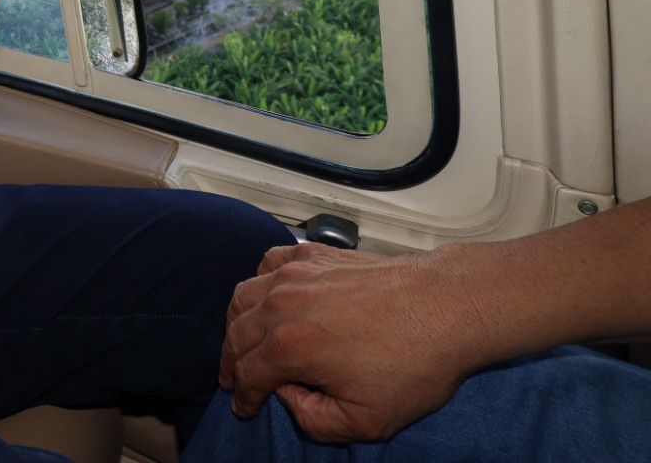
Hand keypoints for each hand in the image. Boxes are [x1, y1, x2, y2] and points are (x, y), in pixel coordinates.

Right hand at [219, 242, 485, 442]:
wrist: (446, 306)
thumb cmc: (412, 364)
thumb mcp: (367, 420)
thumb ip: (315, 421)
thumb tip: (289, 398)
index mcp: (289, 348)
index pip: (248, 375)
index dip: (242, 397)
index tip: (244, 409)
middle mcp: (281, 305)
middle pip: (236, 335)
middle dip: (231, 362)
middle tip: (233, 379)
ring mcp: (295, 274)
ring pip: (243, 295)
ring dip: (236, 322)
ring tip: (241, 340)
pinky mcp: (313, 254)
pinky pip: (269, 262)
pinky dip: (258, 280)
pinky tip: (267, 293)